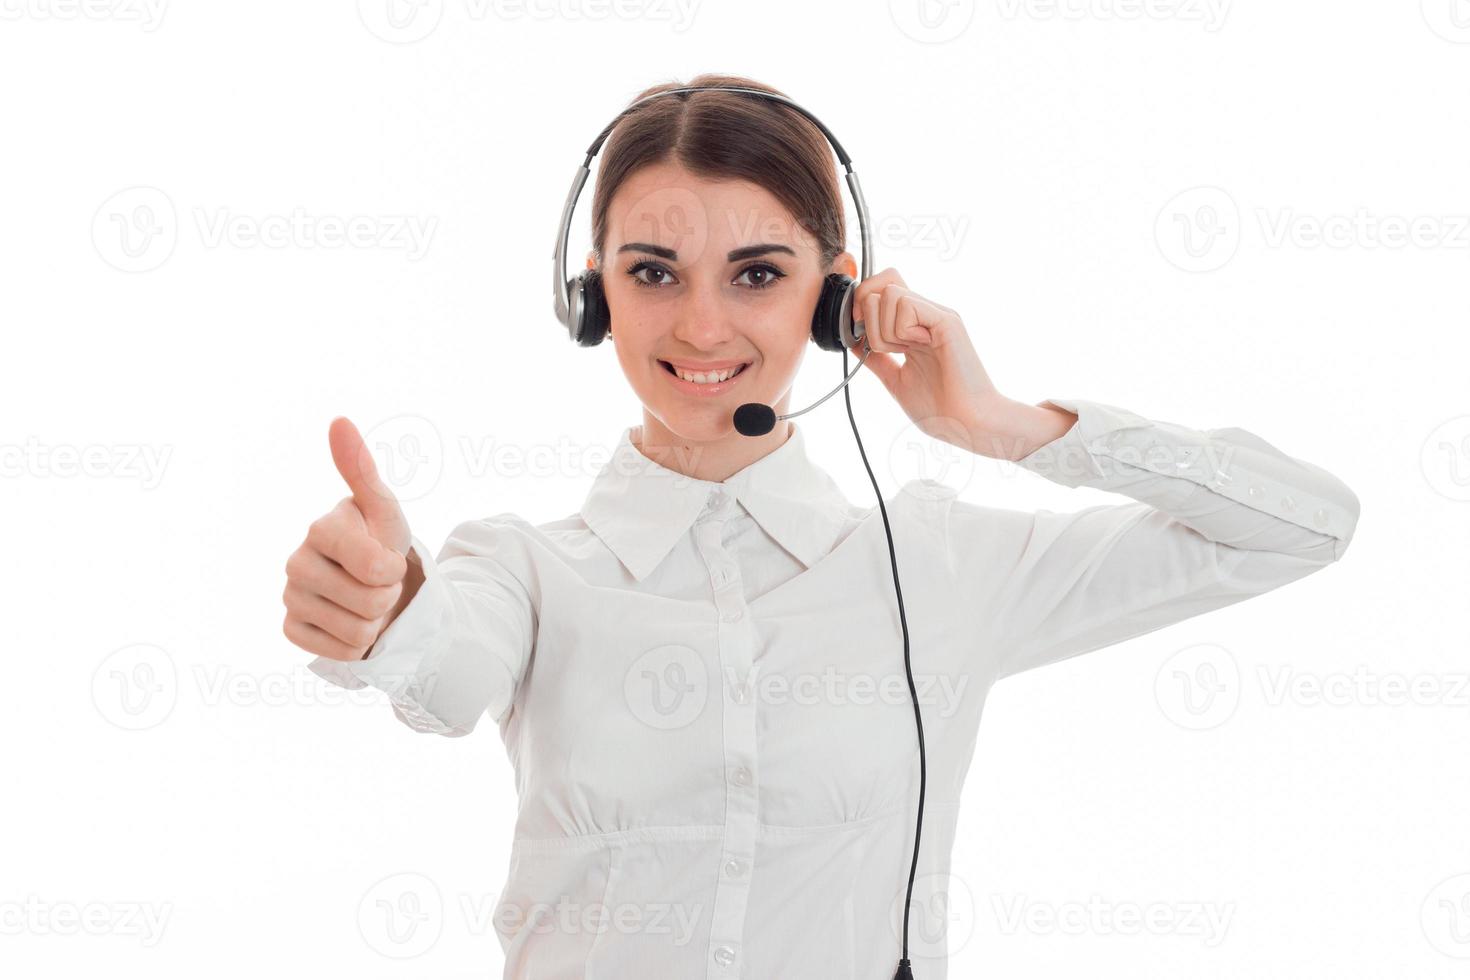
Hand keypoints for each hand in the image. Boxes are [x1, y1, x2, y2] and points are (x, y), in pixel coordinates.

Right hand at [282, 417, 417, 660]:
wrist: (378, 584)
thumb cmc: (382, 541)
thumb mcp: (385, 510)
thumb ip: (362, 469)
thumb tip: (339, 421)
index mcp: (321, 529)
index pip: (376, 567)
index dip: (395, 569)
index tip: (389, 556)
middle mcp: (296, 561)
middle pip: (370, 602)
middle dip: (387, 596)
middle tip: (379, 582)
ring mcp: (290, 598)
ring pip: (357, 632)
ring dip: (375, 621)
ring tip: (366, 600)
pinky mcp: (291, 630)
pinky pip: (340, 652)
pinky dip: (357, 644)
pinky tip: (348, 621)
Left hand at [847, 267, 1014, 457]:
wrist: (967, 423)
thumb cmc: (940, 409)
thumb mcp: (896, 380)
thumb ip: (877, 360)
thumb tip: (855, 343)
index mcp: (915, 326)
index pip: (881, 288)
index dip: (862, 306)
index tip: (861, 336)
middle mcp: (926, 314)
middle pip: (881, 285)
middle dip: (870, 320)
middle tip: (890, 349)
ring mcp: (937, 315)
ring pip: (889, 295)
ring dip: (886, 331)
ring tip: (908, 352)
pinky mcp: (946, 321)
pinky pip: (906, 305)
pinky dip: (901, 330)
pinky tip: (920, 347)